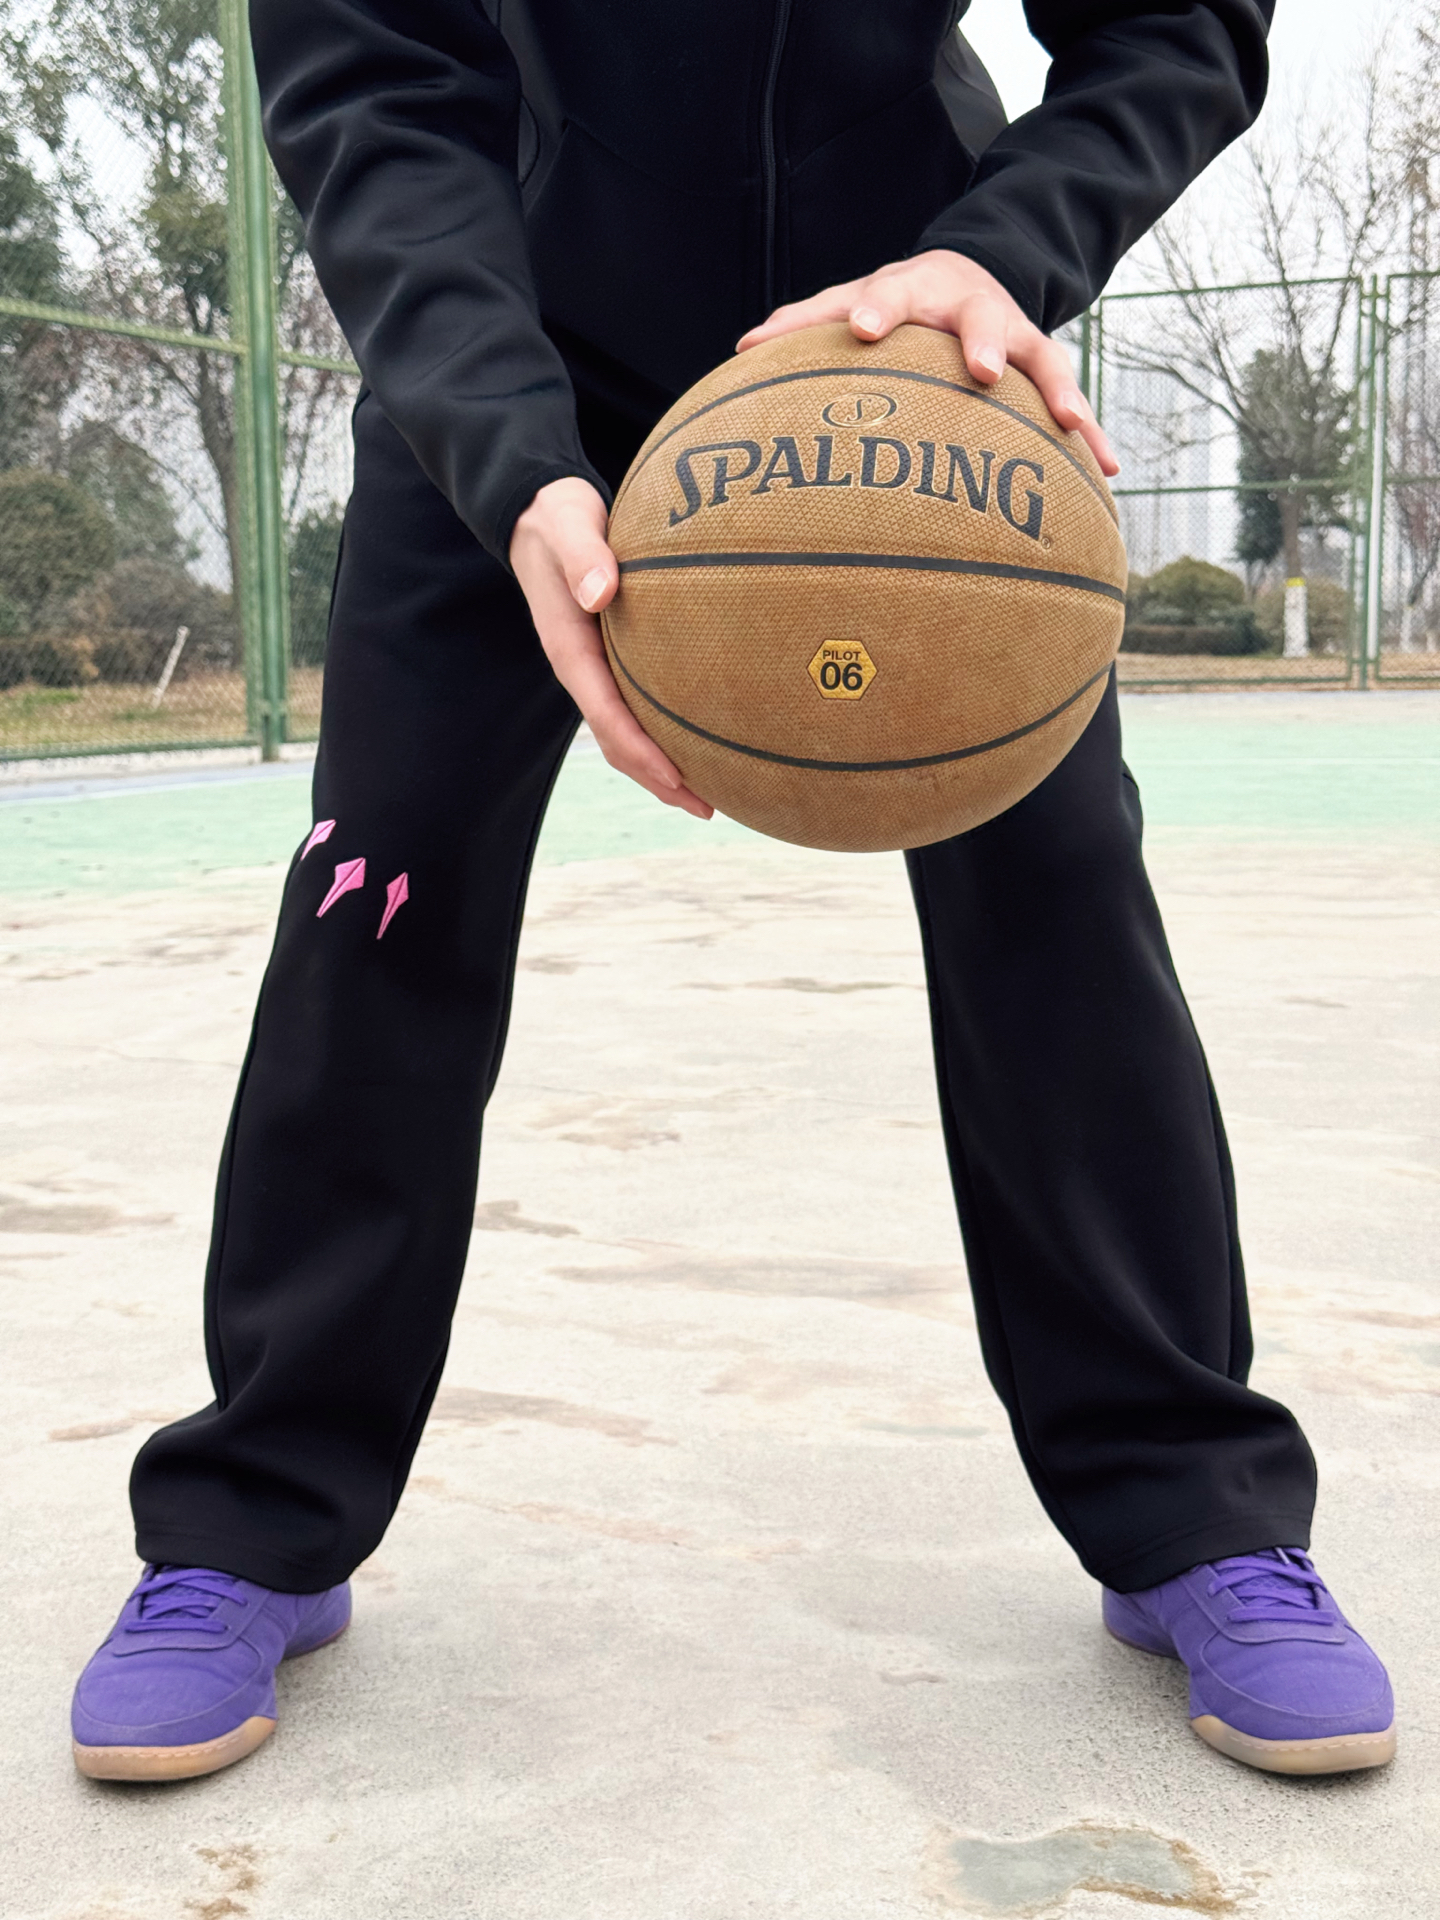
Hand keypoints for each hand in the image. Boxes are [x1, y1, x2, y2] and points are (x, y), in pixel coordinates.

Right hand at [509, 477, 713, 817]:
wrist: (539, 514)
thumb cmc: (558, 517)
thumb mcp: (567, 525)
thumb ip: (582, 556)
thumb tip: (600, 593)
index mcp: (569, 649)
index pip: (606, 715)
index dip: (641, 752)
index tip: (678, 779)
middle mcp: (582, 670)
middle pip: (618, 741)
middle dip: (660, 779)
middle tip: (708, 807)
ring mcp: (596, 670)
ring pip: (627, 734)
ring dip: (664, 768)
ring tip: (712, 794)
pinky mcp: (611, 661)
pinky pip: (638, 710)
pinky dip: (667, 735)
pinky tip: (705, 742)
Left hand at [737, 250, 1116, 476]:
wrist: (969, 272)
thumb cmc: (894, 302)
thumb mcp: (852, 300)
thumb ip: (804, 322)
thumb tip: (740, 347)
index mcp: (916, 289)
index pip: (891, 291)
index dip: (878, 305)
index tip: (863, 327)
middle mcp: (971, 307)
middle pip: (979, 318)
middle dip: (980, 342)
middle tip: (979, 369)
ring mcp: (1013, 334)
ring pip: (1041, 357)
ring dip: (1057, 390)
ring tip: (1073, 425)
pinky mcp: (1041, 363)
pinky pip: (1070, 399)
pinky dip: (1092, 434)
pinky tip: (1108, 470)